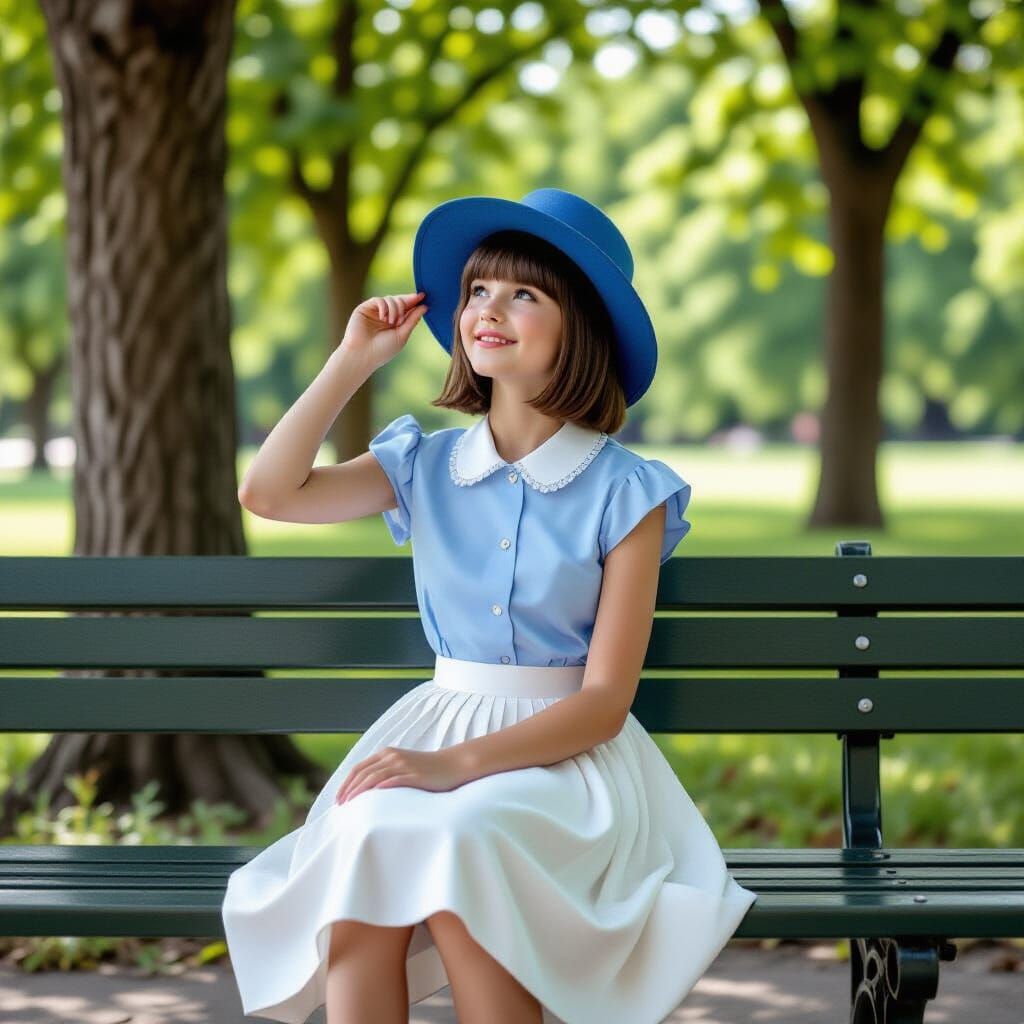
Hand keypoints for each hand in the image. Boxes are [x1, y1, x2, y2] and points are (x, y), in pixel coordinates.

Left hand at [334, 745, 473, 804]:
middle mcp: (392, 756)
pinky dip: (381, 788)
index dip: (346, 783)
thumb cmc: (426, 769)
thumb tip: (366, 790)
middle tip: (340, 806)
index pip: (358, 768)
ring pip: (374, 777)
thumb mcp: (402, 765)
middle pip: (363, 773)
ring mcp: (403, 765)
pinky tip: (372, 798)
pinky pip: (394, 781)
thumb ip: (385, 771)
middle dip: (348, 789)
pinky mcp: (414, 775)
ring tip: (351, 805)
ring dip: (359, 791)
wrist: (452, 765)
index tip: (338, 799)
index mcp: (387, 753)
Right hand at [339, 291, 427, 370]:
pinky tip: (383, 317)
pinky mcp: (364, 308)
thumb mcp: (402, 334)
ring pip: (390, 299)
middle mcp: (385, 317)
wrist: (362, 355)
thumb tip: (425, 306)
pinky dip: (384, 306)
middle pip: (399, 301)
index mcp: (395, 324)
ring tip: (392, 322)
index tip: (423, 295)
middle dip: (404, 306)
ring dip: (395, 309)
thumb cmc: (383, 349)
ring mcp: (375, 312)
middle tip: (401, 319)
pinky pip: (378, 300)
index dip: (414, 301)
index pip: (406, 308)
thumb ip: (413, 319)